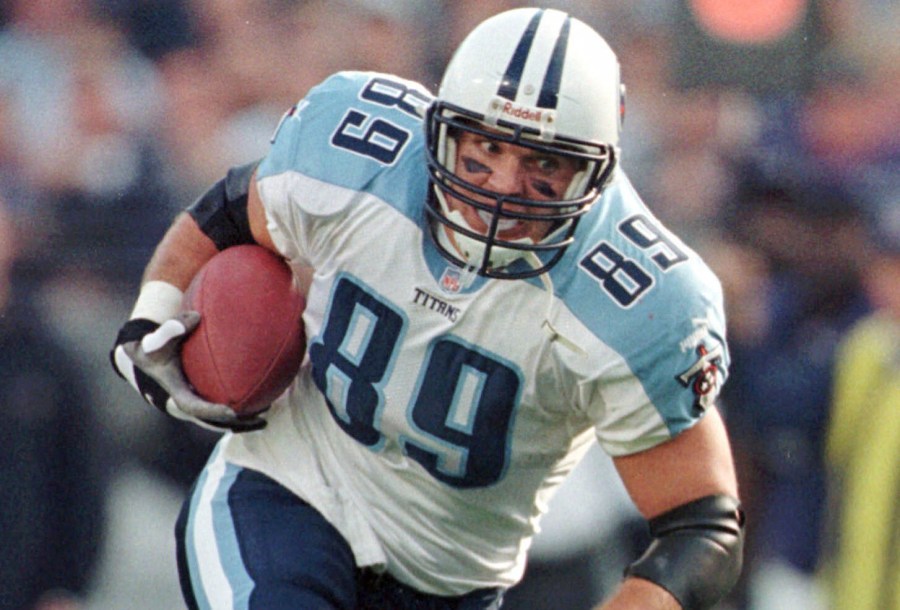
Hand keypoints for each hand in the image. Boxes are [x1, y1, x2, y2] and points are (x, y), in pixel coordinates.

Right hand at [111, 312, 266, 431]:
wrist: (149, 357)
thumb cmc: (154, 349)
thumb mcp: (156, 339)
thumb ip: (171, 329)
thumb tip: (196, 317)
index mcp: (177, 394)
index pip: (196, 408)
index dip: (213, 412)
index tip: (232, 411)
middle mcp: (189, 403)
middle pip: (215, 421)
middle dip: (238, 423)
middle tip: (262, 419)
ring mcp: (198, 403)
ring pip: (222, 419)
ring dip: (244, 420)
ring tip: (269, 412)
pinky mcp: (205, 398)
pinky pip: (225, 408)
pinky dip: (243, 408)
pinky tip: (265, 400)